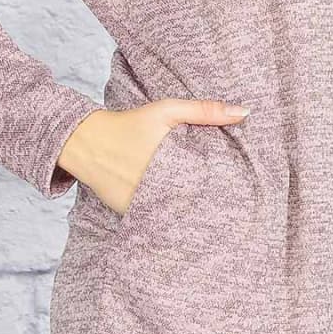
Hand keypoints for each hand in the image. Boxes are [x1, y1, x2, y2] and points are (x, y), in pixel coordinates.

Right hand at [56, 97, 249, 215]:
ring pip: (177, 217)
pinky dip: (168, 219)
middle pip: (196, 204)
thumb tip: (245, 113)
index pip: (210, 187)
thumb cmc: (130, 124)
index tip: (243, 194)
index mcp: (173, 166)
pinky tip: (183, 222)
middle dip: (213, 206)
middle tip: (236, 212)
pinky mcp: (130, 214)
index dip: (227, 192)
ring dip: (192, 217)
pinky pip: (155, 220)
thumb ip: (205, 111)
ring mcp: (143, 205)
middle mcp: (158, 190)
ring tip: (215, 222)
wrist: (87, 142)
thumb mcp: (167, 111)